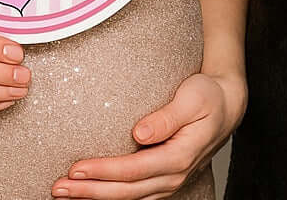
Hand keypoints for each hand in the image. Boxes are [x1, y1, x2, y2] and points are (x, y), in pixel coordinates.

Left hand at [50, 71, 246, 198]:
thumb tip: (140, 134)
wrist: (227, 106)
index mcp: (179, 156)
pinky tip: (91, 192)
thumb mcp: (192, 98)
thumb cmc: (209, 96)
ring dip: (95, 196)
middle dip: (90, 191)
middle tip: (58, 187)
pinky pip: (134, 193)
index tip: (76, 169)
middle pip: (125, 191)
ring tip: (64, 192)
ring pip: (128, 197)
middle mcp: (173, 175)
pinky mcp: (163, 178)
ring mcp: (169, 181)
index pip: (134, 170)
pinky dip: (111, 194)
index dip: (104, 172)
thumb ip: (167, 117)